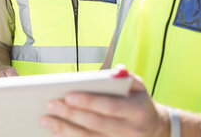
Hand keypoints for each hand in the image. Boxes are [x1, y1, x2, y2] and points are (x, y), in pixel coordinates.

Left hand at [40, 74, 169, 136]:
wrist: (154, 129)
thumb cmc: (139, 101)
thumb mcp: (138, 86)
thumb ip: (126, 76)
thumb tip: (117, 70)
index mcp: (137, 111)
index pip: (110, 106)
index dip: (89, 102)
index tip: (68, 95)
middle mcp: (130, 130)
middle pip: (96, 123)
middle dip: (71, 114)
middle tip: (50, 104)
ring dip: (65, 129)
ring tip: (46, 119)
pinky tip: (55, 132)